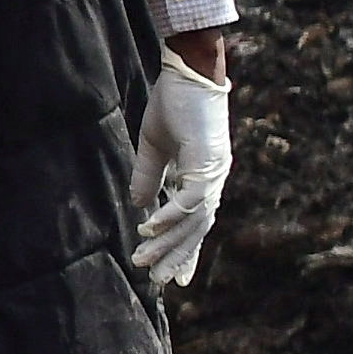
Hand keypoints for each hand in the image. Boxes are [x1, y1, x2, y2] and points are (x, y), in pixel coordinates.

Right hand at [131, 49, 234, 286]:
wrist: (191, 71)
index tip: (176, 276)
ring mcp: (212, 173)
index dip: (185, 248)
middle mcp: (213, 180)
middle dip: (177, 256)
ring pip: (193, 220)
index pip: (195, 221)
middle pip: (197, 229)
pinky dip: (169, 215)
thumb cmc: (175, 101)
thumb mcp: (155, 144)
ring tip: (148, 263)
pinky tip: (149, 228)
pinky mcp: (205, 162)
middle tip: (161, 282)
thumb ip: (149, 175)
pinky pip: (187, 199)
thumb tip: (139, 204)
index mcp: (203, 176)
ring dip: (169, 243)